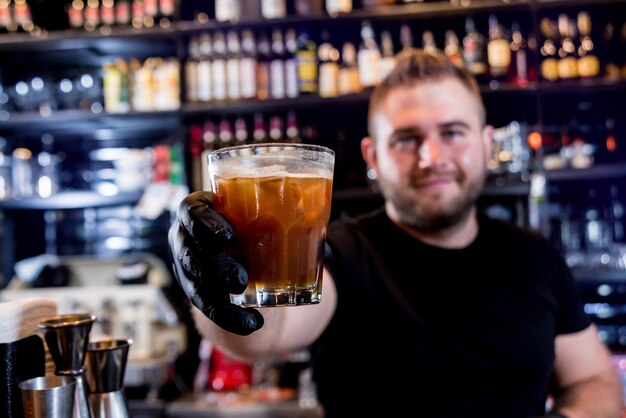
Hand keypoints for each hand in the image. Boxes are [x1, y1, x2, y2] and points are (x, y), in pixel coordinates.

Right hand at [168, 191, 263, 335]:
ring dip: (218, 300)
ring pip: (194, 286)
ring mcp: (188, 270)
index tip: (228, 236)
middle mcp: (186, 240)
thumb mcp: (261, 208)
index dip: (202, 224)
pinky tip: (252, 323)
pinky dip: (231, 319)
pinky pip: (209, 311)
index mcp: (200, 212)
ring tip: (247, 305)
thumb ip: (277, 203)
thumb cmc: (254, 223)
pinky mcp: (199, 294)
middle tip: (241, 278)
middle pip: (188, 254)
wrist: (244, 256)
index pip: (189, 211)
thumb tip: (315, 194)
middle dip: (213, 268)